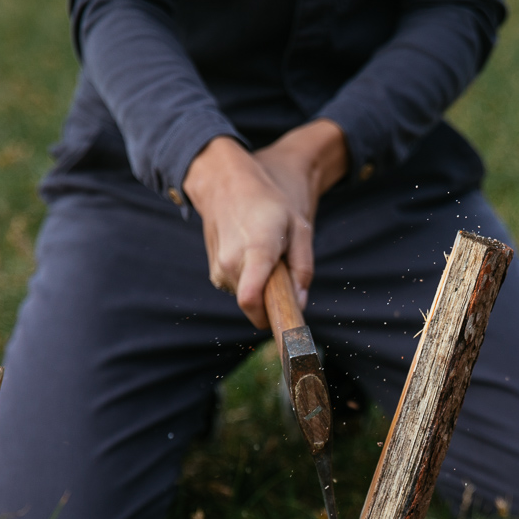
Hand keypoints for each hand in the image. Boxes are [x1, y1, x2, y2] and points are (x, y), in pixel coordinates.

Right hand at [184, 121, 348, 328]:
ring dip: (264, 288)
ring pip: (250, 299)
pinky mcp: (215, 273)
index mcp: (257, 250)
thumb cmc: (269, 202)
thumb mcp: (299, 227)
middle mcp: (232, 263)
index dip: (269, 321)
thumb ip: (303, 267)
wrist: (225, 183)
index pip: (251, 298)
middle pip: (259, 306)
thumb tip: (300, 303)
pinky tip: (252, 254)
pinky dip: (251, 281)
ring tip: (268, 254)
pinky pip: (240, 290)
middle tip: (285, 270)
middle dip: (275, 299)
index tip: (286, 335)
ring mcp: (220, 269)